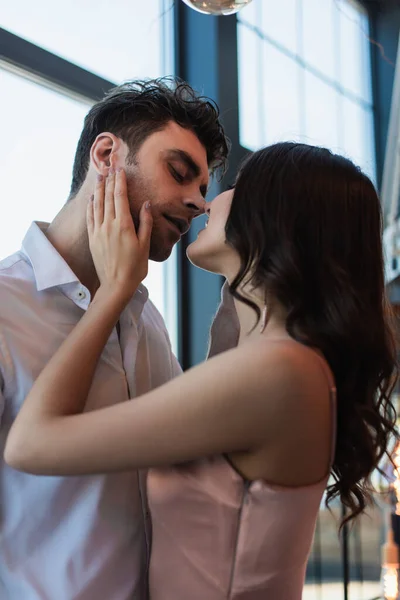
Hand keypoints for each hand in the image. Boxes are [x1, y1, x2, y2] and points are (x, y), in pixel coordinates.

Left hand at [87, 168, 152, 300]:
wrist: (116, 285)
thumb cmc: (135, 267)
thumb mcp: (145, 245)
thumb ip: (145, 223)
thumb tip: (146, 204)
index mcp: (123, 225)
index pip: (120, 197)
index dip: (120, 182)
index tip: (120, 169)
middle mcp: (109, 225)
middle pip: (108, 197)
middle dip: (109, 180)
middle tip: (109, 166)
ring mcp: (99, 232)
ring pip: (97, 205)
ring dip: (99, 189)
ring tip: (100, 176)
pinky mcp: (93, 239)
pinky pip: (90, 217)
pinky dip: (91, 205)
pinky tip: (92, 197)